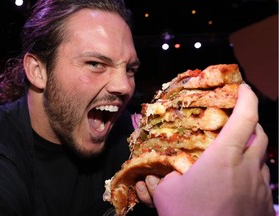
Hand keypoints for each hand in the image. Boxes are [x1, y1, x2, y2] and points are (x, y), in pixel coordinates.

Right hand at [152, 84, 274, 215]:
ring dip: (251, 149)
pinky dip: (253, 172)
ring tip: (236, 153)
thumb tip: (151, 175)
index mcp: (226, 156)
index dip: (246, 97)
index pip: (245, 116)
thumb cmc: (190, 215)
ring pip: (262, 158)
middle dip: (250, 120)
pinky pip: (263, 179)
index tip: (242, 86)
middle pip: (259, 133)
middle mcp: (249, 166)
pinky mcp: (266, 204)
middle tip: (237, 119)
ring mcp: (262, 186)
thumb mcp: (166, 194)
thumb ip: (160, 179)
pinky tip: (238, 182)